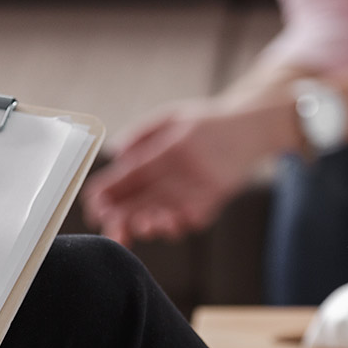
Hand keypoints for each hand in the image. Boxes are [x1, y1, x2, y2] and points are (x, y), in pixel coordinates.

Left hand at [83, 95, 296, 246]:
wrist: (254, 126)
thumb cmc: (206, 122)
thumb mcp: (172, 116)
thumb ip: (142, 134)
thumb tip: (115, 153)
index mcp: (175, 144)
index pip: (136, 171)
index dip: (113, 188)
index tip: (93, 200)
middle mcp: (190, 167)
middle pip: (149, 197)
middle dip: (122, 213)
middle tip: (102, 222)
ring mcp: (207, 185)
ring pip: (169, 212)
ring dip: (145, 224)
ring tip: (126, 231)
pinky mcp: (219, 197)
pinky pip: (192, 218)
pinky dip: (174, 225)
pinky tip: (158, 226)